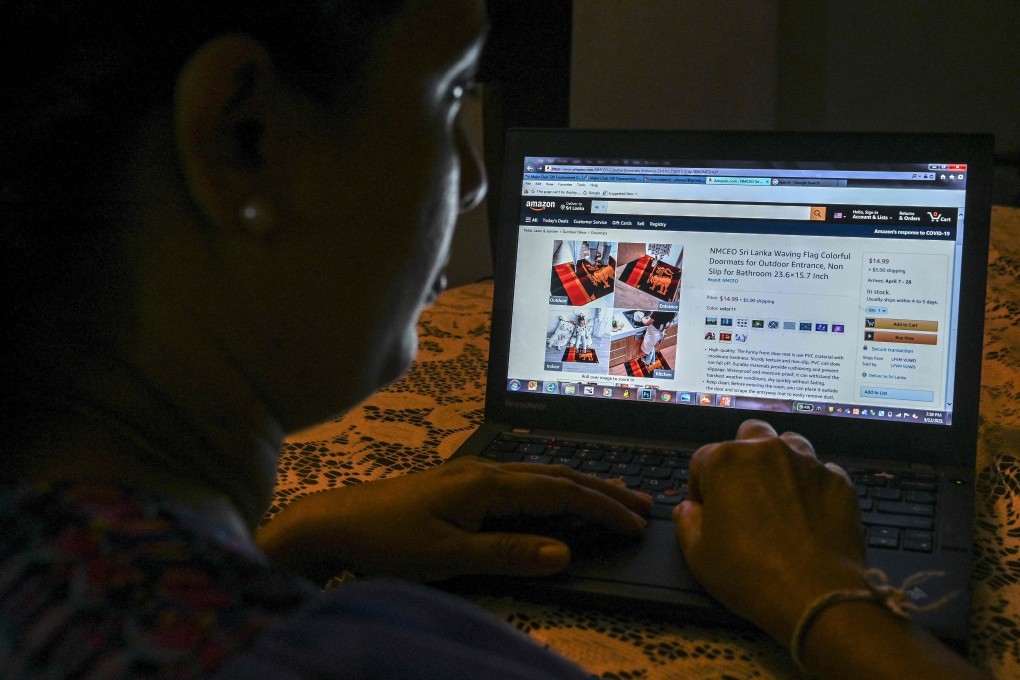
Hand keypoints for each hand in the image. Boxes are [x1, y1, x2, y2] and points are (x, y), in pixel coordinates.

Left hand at [258, 456, 650, 582]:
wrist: (337, 521)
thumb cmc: (389, 541)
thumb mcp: (449, 556)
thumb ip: (508, 553)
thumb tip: (565, 554)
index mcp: (488, 485)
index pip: (561, 492)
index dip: (602, 507)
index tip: (635, 523)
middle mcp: (487, 469)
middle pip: (558, 475)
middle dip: (604, 489)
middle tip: (644, 503)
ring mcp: (474, 471)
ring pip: (542, 473)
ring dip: (582, 483)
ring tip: (615, 494)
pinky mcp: (463, 479)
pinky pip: (523, 477)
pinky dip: (554, 485)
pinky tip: (558, 492)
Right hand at [673, 419, 866, 645]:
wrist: (817, 595)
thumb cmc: (751, 574)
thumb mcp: (698, 554)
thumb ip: (687, 522)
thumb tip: (689, 510)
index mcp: (725, 461)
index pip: (702, 459)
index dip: (700, 487)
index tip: (706, 511)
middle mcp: (767, 451)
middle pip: (749, 435)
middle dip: (742, 457)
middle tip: (743, 493)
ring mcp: (807, 462)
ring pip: (788, 444)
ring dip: (779, 463)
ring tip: (778, 497)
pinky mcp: (838, 480)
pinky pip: (820, 473)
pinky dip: (812, 486)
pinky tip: (808, 514)